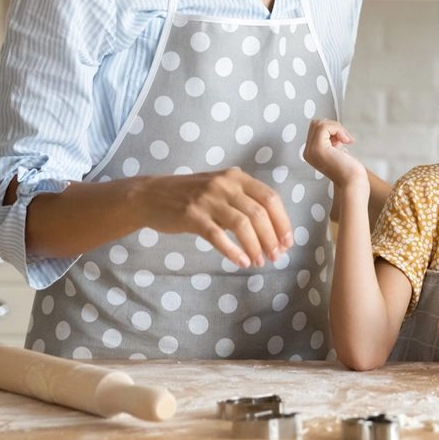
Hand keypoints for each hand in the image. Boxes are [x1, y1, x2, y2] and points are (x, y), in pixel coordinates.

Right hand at [130, 167, 291, 268]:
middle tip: (276, 256)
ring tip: (259, 262)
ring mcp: (208, 199)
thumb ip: (244, 201)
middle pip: (259, 213)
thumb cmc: (191, 195)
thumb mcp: (221, 188)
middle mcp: (224, 184)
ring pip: (242, 225)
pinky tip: (241, 261)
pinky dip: (233, 250)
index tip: (288, 241)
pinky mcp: (192, 215)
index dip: (282, 222)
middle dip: (272, 238)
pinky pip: (218, 236)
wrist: (150, 195)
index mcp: (236, 177)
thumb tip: (273, 229)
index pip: (270, 198)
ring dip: (255, 246)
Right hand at [302, 119, 366, 184]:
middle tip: (346, 139)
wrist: (353, 182)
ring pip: (320, 123)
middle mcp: (307, 152)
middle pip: (316, 124)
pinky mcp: (318, 148)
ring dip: (337, 128)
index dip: (332, 130)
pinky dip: (338, 129)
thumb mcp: (338, 150)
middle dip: (334, 126)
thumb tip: (333, 126)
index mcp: (311, 152)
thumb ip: (332, 140)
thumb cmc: (350, 169)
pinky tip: (347, 141)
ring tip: (347, 140)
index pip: (316, 129)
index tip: (343, 140)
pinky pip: (324, 127)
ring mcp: (311, 150)